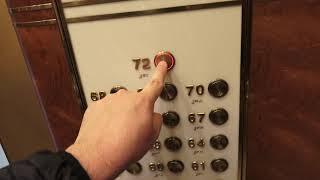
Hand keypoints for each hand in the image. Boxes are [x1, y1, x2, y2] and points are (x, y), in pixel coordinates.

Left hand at [66, 61, 167, 178]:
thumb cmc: (125, 147)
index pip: (155, 83)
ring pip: (119, 105)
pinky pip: (105, 109)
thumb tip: (153, 116)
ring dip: (120, 114)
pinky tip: (108, 130)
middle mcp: (125, 97)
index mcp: (142, 102)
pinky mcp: (95, 106)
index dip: (160, 73)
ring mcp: (109, 100)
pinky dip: (107, 117)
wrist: (99, 155)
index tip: (161, 64)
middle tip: (132, 127)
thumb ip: (156, 120)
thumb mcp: (151, 136)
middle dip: (135, 110)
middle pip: (135, 100)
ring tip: (119, 132)